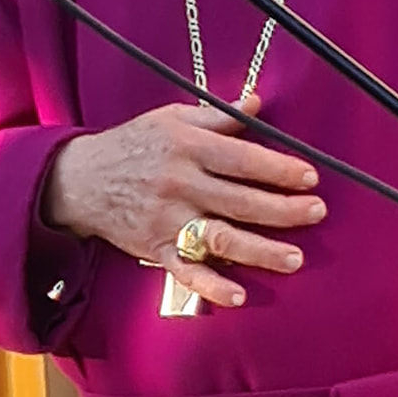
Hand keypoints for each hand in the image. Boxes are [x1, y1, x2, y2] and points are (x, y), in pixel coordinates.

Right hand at [43, 94, 326, 308]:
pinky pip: (186, 271)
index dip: (279, 168)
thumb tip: (256, 101)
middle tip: (317, 213)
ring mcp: (168, 219)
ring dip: (261, 250)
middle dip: (284, 209)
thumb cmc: (133, 144)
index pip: (242, 159)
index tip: (310, 177)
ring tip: (295, 258)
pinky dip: (211, 285)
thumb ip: (217, 115)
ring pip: (222, 237)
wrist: (80, 179)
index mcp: (186, 147)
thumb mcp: (171, 118)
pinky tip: (238, 294)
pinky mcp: (156, 247)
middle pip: (241, 200)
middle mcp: (180, 183)